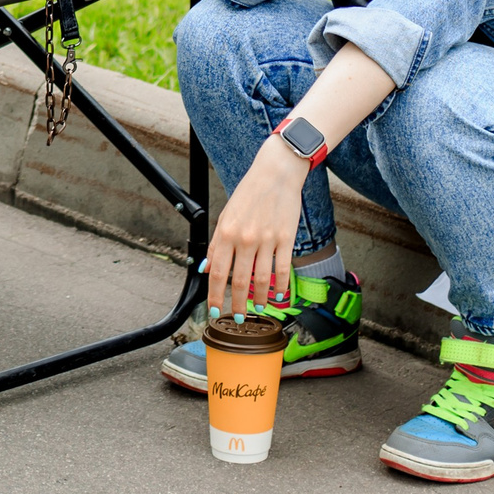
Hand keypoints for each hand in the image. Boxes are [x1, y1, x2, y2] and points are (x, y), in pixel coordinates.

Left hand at [203, 136, 311, 318]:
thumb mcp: (225, 216)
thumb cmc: (249, 194)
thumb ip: (217, 245)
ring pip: (261, 280)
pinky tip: (279, 295)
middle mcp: (245, 239)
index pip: (217, 272)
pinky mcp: (286, 239)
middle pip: (239, 281)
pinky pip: (282, 269)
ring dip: (258, 300)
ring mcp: (267, 240)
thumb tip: (207, 269)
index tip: (214, 311)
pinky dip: (280, 286)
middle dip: (236, 305)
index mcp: (226, 233)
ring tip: (256, 309)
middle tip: (236, 318)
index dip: (215, 296)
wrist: (275, 174)